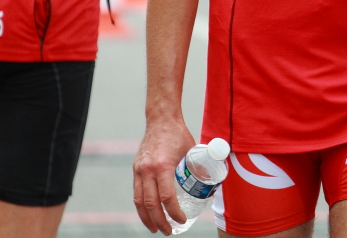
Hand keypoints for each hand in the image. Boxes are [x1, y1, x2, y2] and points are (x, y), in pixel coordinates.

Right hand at [133, 116, 196, 234]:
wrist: (161, 119)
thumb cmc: (179, 135)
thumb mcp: (192, 152)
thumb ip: (198, 169)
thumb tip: (211, 188)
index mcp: (163, 165)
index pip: (167, 197)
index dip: (174, 212)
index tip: (182, 219)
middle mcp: (148, 169)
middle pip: (151, 203)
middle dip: (160, 221)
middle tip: (169, 231)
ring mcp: (139, 169)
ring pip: (139, 201)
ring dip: (147, 218)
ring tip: (155, 228)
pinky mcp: (136, 169)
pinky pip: (136, 192)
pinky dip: (141, 206)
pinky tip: (148, 213)